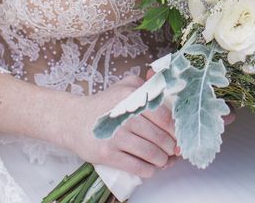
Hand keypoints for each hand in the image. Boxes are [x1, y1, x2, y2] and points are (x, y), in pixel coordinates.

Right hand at [62, 75, 176, 178]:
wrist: (73, 120)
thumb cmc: (104, 104)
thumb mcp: (125, 85)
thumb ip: (147, 84)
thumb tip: (168, 93)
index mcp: (132, 97)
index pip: (163, 117)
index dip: (175, 130)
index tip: (180, 136)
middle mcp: (126, 116)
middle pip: (159, 137)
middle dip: (171, 147)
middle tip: (174, 151)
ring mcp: (116, 136)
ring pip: (150, 153)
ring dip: (162, 160)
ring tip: (163, 159)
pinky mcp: (107, 154)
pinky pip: (136, 166)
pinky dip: (148, 170)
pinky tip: (150, 168)